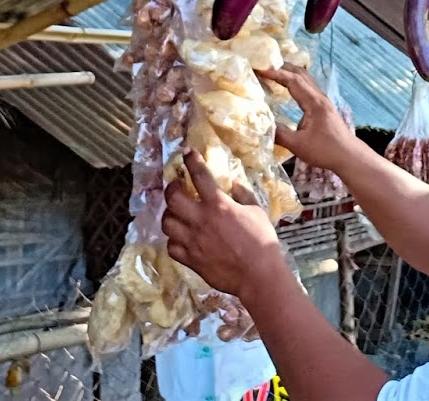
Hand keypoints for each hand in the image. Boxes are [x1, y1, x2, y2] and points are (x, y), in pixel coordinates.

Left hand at [162, 150, 289, 303]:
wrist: (257, 274)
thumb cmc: (261, 240)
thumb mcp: (256, 211)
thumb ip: (243, 195)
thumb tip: (232, 183)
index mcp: (218, 205)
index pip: (199, 176)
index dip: (191, 161)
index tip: (187, 152)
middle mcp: (200, 220)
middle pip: (172, 198)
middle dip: (171, 189)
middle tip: (176, 187)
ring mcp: (192, 241)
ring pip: (167, 222)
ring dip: (170, 215)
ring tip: (177, 214)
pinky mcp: (190, 259)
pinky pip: (171, 246)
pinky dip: (173, 240)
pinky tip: (181, 238)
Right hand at [259, 65, 360, 171]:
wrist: (349, 156)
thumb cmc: (325, 150)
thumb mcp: (298, 145)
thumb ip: (279, 134)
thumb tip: (261, 126)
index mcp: (314, 102)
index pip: (293, 81)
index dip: (276, 73)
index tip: (260, 70)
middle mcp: (319, 97)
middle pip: (300, 74)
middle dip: (282, 68)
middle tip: (264, 67)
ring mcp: (323, 101)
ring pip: (305, 80)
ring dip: (290, 74)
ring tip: (273, 73)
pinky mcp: (323, 107)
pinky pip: (307, 87)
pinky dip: (295, 82)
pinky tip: (288, 89)